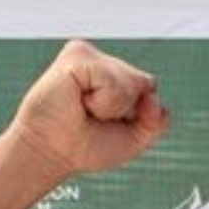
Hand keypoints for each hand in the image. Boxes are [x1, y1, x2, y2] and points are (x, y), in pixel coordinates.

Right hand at [5, 40, 169, 176]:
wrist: (51, 154)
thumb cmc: (87, 146)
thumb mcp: (135, 139)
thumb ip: (157, 121)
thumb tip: (153, 95)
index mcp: (117, 75)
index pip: (150, 87)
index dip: (136, 114)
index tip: (106, 123)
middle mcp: (104, 61)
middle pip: (145, 82)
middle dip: (125, 110)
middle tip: (92, 116)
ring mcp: (90, 55)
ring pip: (132, 81)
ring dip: (112, 107)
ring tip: (85, 108)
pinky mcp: (77, 54)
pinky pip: (113, 81)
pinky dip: (103, 102)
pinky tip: (80, 100)